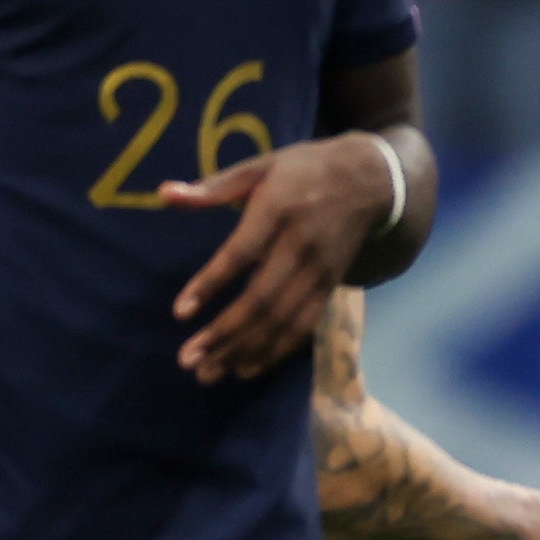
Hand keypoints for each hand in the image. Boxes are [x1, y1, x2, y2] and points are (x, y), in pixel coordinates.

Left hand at [164, 135, 397, 382]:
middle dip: (224, 334)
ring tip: (210, 373)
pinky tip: (248, 368)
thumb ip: (214, 187)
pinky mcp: (331, 286)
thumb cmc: (306, 169)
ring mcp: (320, 271)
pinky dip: (276, 349)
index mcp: (279, 210)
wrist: (374, 179)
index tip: (181, 313)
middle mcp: (302, 246)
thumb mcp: (261, 166)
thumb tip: (164, 194)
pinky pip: (304, 324)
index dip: (211, 284)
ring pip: (283, 320)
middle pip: (263, 299)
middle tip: (188, 360)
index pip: (242, 253)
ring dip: (246, 350)